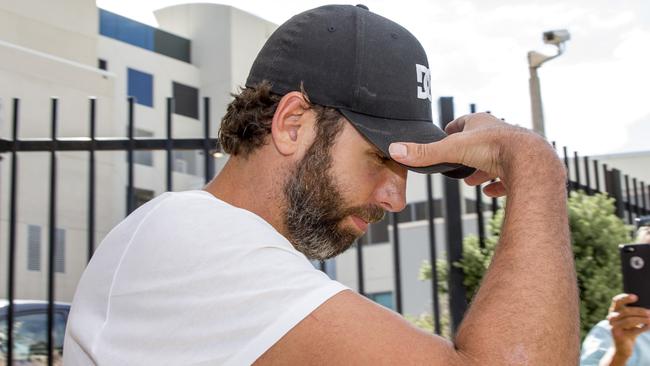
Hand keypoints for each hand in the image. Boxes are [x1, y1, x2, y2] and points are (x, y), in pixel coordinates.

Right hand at [388, 113, 563, 196]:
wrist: (531, 161)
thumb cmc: (493, 148)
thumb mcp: (452, 150)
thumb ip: (425, 153)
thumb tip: (394, 150)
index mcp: (481, 123)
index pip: (462, 123)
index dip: (451, 131)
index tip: (443, 138)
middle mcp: (499, 133)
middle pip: (479, 142)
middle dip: (466, 154)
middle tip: (456, 166)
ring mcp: (513, 150)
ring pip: (495, 159)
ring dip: (482, 169)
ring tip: (472, 180)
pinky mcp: (524, 168)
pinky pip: (510, 177)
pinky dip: (499, 184)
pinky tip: (490, 192)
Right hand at [607, 293, 649, 358]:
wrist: (622, 347)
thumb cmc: (629, 330)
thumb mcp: (631, 320)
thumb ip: (634, 313)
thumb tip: (648, 310)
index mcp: (614, 310)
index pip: (617, 301)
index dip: (625, 298)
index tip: (635, 297)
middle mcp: (611, 317)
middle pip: (625, 311)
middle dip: (639, 311)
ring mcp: (613, 327)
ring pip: (628, 320)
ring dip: (642, 319)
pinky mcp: (618, 336)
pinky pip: (632, 331)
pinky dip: (642, 328)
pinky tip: (649, 327)